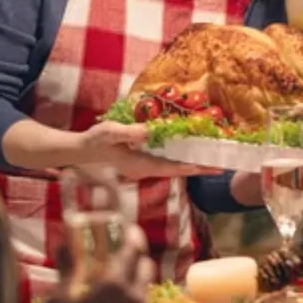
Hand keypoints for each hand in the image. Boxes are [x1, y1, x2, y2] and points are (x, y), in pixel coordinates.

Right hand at [39, 225, 153, 302]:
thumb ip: (67, 269)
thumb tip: (68, 242)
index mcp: (115, 282)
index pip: (132, 247)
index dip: (130, 234)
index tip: (124, 227)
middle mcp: (134, 295)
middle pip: (144, 264)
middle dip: (135, 254)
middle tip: (119, 250)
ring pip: (144, 286)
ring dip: (133, 276)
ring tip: (113, 277)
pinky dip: (131, 297)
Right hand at [79, 121, 221, 179]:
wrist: (81, 152)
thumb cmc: (94, 142)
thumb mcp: (109, 133)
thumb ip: (129, 132)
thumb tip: (150, 131)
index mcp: (140, 164)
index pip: (171, 168)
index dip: (191, 167)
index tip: (209, 167)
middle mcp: (145, 170)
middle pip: (177, 170)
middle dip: (198, 168)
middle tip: (222, 166)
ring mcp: (144, 168)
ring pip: (172, 168)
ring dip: (191, 164)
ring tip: (212, 161)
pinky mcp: (142, 163)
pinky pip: (166, 163)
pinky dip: (179, 159)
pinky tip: (188, 153)